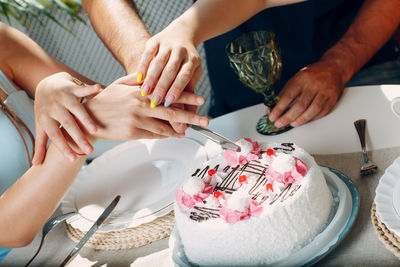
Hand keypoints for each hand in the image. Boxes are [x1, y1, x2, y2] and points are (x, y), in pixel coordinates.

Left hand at [33, 72, 100, 163]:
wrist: (45, 84)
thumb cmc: (45, 110)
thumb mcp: (40, 127)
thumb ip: (40, 145)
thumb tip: (36, 165)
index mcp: (46, 119)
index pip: (55, 136)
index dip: (64, 148)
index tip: (73, 159)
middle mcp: (54, 107)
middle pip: (67, 124)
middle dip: (79, 137)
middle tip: (90, 151)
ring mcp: (63, 97)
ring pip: (76, 108)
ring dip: (85, 119)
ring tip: (95, 130)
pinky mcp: (72, 88)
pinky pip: (82, 89)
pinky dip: (90, 89)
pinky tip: (98, 88)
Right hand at [85, 73, 208, 140]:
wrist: (89, 118)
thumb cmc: (105, 100)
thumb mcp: (121, 84)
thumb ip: (139, 79)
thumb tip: (153, 76)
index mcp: (140, 92)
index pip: (168, 93)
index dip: (186, 96)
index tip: (200, 98)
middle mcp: (141, 106)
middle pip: (172, 112)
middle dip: (192, 116)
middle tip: (205, 120)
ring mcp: (138, 120)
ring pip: (165, 127)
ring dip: (179, 129)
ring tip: (189, 130)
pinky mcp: (133, 133)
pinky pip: (154, 135)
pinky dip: (165, 135)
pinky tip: (173, 134)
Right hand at [136, 21, 201, 107]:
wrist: (181, 33)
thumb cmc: (187, 61)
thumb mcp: (194, 72)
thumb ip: (190, 88)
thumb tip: (191, 110)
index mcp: (192, 60)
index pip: (184, 76)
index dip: (176, 89)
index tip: (168, 102)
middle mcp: (180, 50)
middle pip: (170, 70)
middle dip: (162, 87)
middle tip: (155, 101)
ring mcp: (167, 44)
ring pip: (158, 62)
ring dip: (151, 78)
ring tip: (145, 92)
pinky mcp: (155, 40)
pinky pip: (147, 54)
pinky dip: (143, 67)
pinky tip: (138, 79)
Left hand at [268, 60, 344, 127]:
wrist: (334, 68)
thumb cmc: (311, 75)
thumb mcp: (295, 80)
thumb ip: (284, 94)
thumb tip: (272, 109)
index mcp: (301, 79)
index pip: (288, 96)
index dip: (279, 108)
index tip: (272, 117)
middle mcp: (313, 85)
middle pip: (300, 105)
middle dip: (287, 117)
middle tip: (279, 123)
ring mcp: (324, 92)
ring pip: (312, 110)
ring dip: (300, 120)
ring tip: (292, 124)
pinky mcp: (332, 99)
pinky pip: (322, 112)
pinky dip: (312, 118)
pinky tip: (305, 120)